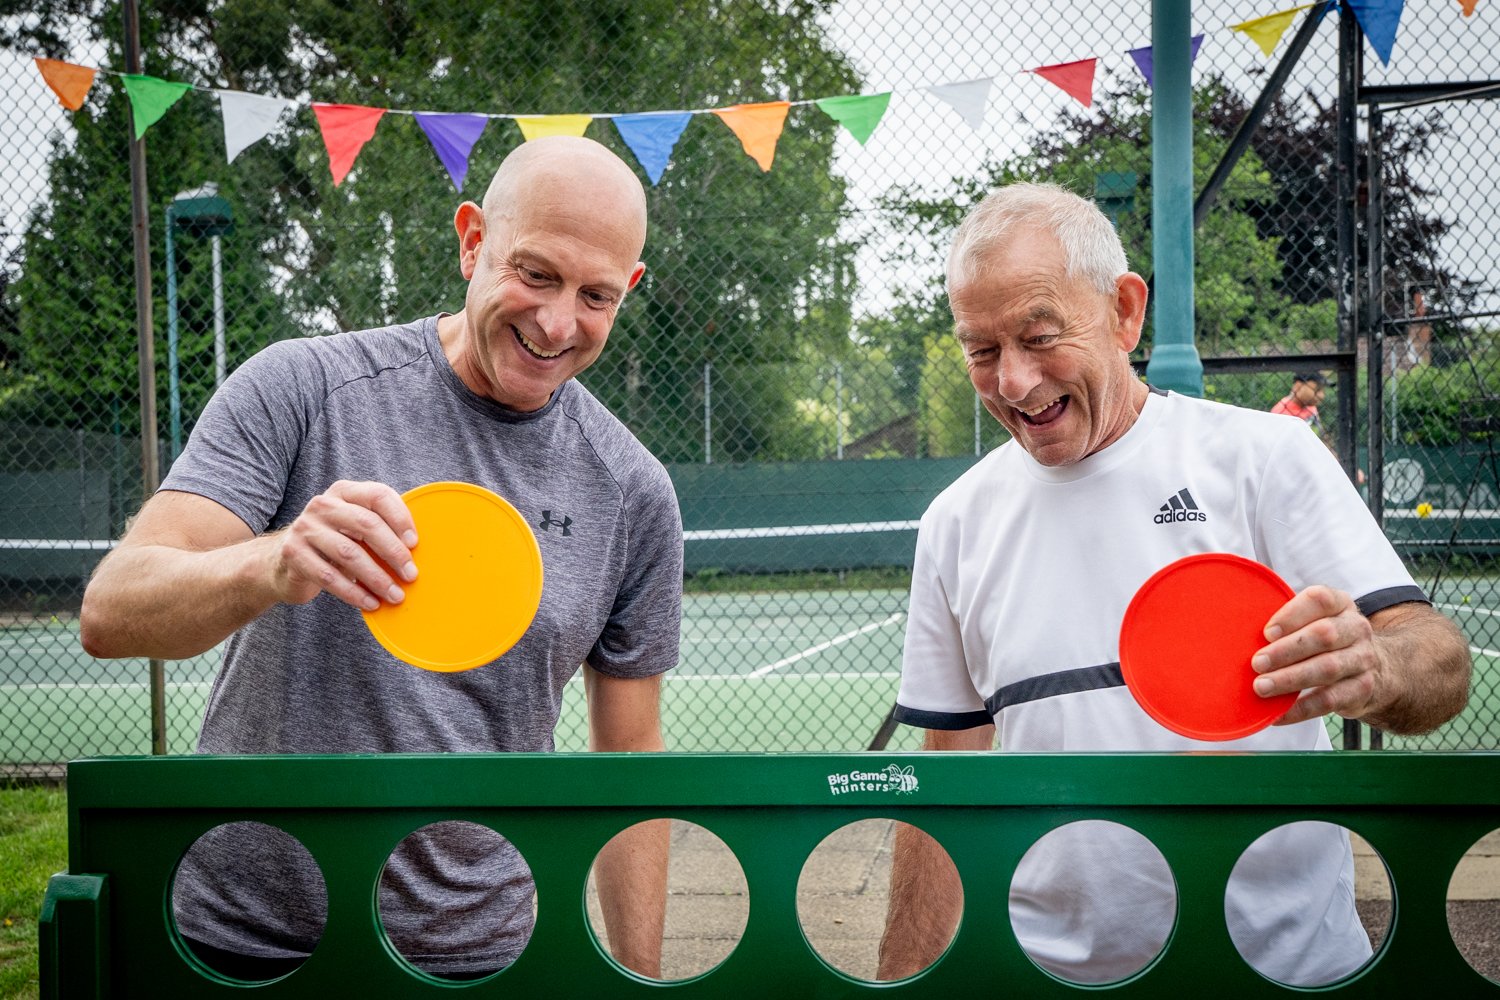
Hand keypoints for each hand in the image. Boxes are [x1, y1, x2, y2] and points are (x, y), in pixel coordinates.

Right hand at [269, 480, 418, 609]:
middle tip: (411, 575)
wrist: (283, 561)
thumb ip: (379, 527)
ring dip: (377, 578)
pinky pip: (329, 576)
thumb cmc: (333, 543)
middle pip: (366, 524)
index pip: (378, 495)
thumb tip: (417, 549)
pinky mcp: (293, 554)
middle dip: (393, 552)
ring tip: (395, 595)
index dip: (400, 518)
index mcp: (344, 492)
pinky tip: (370, 603)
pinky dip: (354, 593)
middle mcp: (323, 505)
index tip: (415, 543)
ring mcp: (305, 528)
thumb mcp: (353, 528)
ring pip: (349, 553)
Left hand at [1250, 586, 1383, 725]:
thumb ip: (1287, 622)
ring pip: (1327, 668)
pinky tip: (1278, 714)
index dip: (1292, 614)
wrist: (1380, 670)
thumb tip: (1237, 634)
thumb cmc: (1327, 641)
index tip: (1266, 632)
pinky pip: (1330, 700)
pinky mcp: (1363, 690)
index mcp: (1340, 604)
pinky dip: (1301, 709)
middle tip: (1256, 663)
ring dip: (1290, 679)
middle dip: (1286, 650)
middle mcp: (1356, 629)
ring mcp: (1363, 660)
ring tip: (1261, 687)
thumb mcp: (1316, 620)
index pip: (1320, 600)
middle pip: (1323, 636)